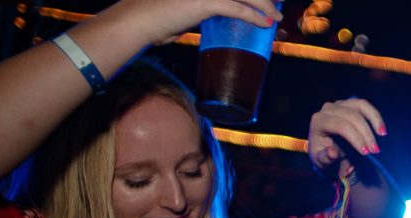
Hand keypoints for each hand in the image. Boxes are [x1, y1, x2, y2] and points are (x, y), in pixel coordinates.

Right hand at [105, 0, 283, 46]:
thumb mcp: (182, 6)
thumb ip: (201, 5)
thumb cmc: (153, 17)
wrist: (134, 21)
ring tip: (276, 16)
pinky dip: (254, 16)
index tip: (265, 0)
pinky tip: (265, 23)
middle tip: (276, 3)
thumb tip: (218, 10)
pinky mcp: (204, 1)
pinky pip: (237, 9)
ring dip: (264, 5)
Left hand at [308, 98, 386, 181]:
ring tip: (382, 134)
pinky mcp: (349, 104)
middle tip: (375, 150)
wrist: (326, 147)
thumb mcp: (322, 161)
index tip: (366, 152)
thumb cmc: (324, 155)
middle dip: (365, 134)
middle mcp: (328, 109)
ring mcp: (339, 104)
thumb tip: (332, 152)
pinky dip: (375, 116)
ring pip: (360, 106)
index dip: (355, 138)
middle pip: (351, 117)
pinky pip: (364, 106)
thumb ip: (325, 158)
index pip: (340, 125)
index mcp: (318, 121)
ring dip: (374, 120)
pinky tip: (382, 129)